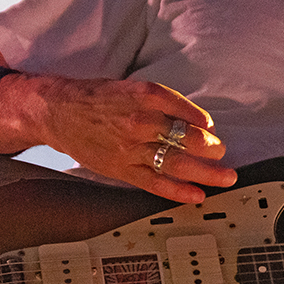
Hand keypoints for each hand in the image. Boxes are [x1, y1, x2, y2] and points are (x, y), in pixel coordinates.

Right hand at [0, 73, 236, 203]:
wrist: (57, 111)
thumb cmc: (97, 99)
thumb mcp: (133, 88)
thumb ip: (163, 103)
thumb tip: (195, 120)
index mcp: (147, 97)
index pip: (188, 113)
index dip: (205, 124)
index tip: (213, 130)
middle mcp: (142, 122)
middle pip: (189, 140)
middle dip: (212, 149)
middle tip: (222, 152)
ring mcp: (132, 148)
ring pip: (178, 163)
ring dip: (207, 173)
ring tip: (226, 177)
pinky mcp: (122, 169)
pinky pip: (156, 183)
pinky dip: (179, 191)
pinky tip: (197, 195)